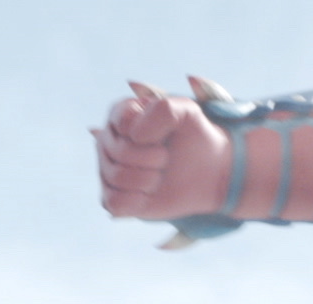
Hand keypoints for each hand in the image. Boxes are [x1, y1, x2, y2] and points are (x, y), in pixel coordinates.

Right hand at [95, 82, 231, 220]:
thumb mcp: (188, 112)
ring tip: (160, 174)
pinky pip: (115, 203)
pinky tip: (149, 194)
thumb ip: (164, 109)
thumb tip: (135, 136)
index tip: (164, 134)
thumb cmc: (193, 138)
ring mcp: (107, 170)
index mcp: (121, 114)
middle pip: (120, 151)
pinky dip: (139, 200)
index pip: (122, 120)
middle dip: (154, 157)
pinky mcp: (111, 198)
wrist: (206, 172)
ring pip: (117, 177)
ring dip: (149, 179)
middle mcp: (108, 141)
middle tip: (166, 156)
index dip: (149, 131)